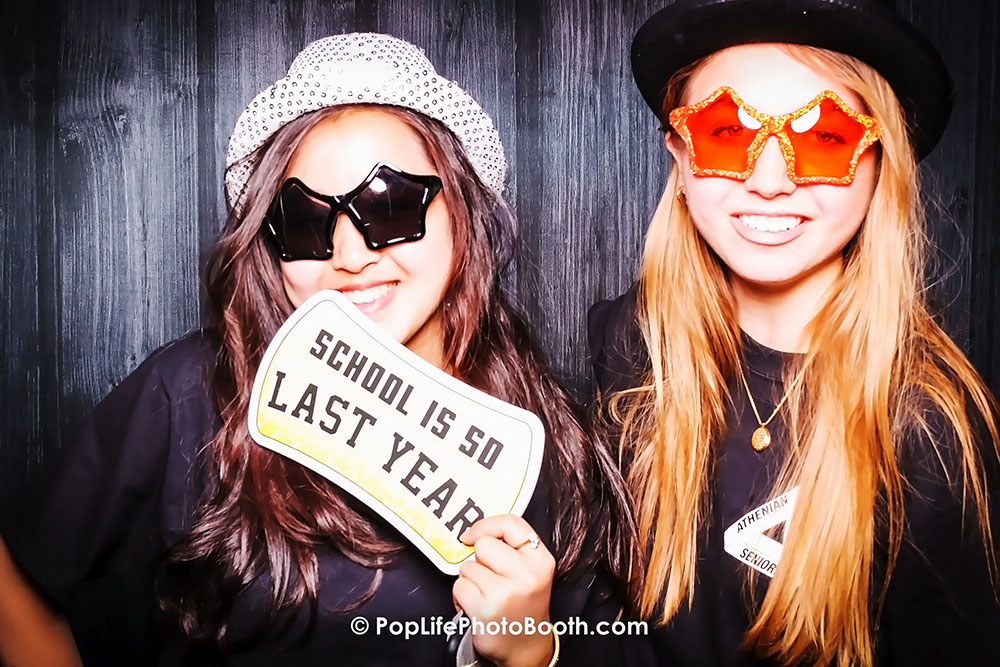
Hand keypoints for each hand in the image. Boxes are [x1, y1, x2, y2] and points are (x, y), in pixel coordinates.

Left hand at [452, 515, 555, 666]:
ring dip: (470, 580)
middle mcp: (527, 576)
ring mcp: (505, 593)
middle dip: (479, 560)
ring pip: (468, 567)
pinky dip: (461, 596)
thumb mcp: (532, 570)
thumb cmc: (524, 605)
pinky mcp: (485, 610)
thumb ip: (512, 547)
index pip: (511, 523)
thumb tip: (475, 533)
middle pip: (484, 545)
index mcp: (541, 561)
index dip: (486, 525)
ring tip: (485, 595)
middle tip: (489, 578)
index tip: (473, 535)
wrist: (526, 647)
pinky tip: (475, 606)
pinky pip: (459, 587)